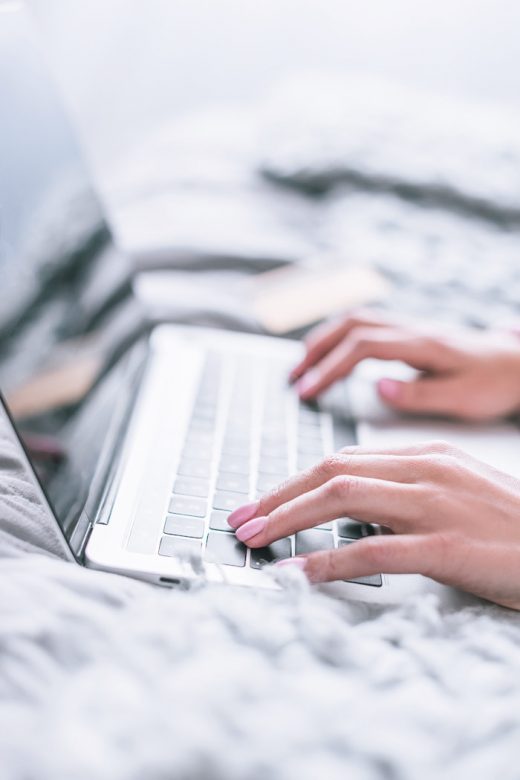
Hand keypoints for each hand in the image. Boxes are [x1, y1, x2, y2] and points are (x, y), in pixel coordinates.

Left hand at [228, 441, 519, 609]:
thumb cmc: (510, 525)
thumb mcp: (456, 491)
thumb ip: (405, 489)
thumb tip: (351, 505)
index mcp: (425, 455)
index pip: (342, 458)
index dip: (294, 480)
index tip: (262, 501)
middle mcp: (424, 470)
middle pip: (331, 472)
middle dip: (277, 495)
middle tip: (241, 519)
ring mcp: (435, 504)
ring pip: (342, 499)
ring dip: (288, 519)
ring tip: (254, 539)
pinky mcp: (446, 545)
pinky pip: (373, 550)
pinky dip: (327, 560)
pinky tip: (299, 574)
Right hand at [290, 310, 519, 420]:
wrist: (515, 363)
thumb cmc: (493, 383)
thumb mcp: (464, 398)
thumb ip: (421, 394)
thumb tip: (379, 388)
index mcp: (422, 344)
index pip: (362, 347)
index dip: (330, 368)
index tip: (307, 392)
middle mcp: (410, 330)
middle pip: (350, 325)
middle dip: (315, 350)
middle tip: (292, 379)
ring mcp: (407, 329)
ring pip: (354, 322)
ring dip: (322, 342)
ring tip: (300, 368)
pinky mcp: (406, 335)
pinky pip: (363, 328)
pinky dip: (337, 340)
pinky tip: (327, 358)